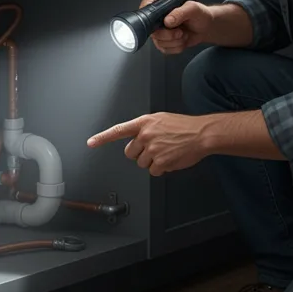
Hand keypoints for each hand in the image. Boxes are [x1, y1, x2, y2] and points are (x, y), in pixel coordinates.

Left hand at [86, 112, 208, 175]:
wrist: (201, 134)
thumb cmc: (184, 127)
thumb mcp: (161, 120)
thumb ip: (146, 128)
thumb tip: (137, 138)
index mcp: (144, 123)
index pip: (118, 130)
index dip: (102, 138)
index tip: (91, 143)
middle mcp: (145, 135)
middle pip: (130, 153)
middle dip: (139, 153)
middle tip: (154, 149)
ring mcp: (152, 149)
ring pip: (142, 163)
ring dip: (152, 161)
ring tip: (166, 152)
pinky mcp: (160, 162)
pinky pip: (153, 171)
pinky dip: (161, 169)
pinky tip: (170, 159)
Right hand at [140, 0, 212, 54]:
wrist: (206, 27)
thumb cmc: (200, 14)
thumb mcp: (193, 9)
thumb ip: (180, 12)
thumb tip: (167, 20)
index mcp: (162, 4)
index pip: (146, 7)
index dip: (149, 16)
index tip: (162, 22)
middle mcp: (158, 18)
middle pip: (152, 30)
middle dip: (168, 35)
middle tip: (180, 31)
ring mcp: (160, 31)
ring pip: (159, 42)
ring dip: (175, 42)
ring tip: (184, 34)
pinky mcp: (164, 42)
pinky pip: (165, 49)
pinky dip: (177, 48)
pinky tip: (182, 40)